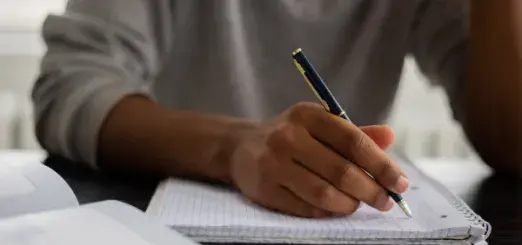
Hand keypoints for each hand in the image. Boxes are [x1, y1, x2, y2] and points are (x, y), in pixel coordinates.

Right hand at [229, 102, 407, 217]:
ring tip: (357, 204)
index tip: (400, 183)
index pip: (353, 140)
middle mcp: (288, 136)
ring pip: (324, 193)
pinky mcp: (264, 188)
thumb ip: (354, 133)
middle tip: (385, 201)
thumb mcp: (319, 125)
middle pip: (341, 170)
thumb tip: (390, 136)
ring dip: (349, 204)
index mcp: (308, 115)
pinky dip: (327, 212)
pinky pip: (305, 208)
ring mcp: (273, 163)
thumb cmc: (291, 136)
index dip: (381, 164)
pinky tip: (335, 208)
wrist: (240, 148)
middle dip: (371, 190)